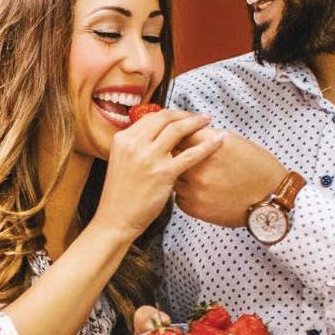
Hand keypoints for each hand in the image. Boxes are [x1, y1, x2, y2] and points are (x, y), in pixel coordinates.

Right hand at [91, 110, 225, 243]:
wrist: (115, 220)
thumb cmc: (120, 195)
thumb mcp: (121, 162)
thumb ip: (136, 147)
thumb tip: (155, 136)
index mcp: (123, 139)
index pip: (150, 117)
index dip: (170, 114)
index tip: (182, 116)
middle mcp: (134, 144)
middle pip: (165, 118)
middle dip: (185, 114)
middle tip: (198, 116)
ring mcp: (149, 158)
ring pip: (177, 130)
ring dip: (196, 122)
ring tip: (208, 121)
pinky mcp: (163, 173)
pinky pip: (191, 154)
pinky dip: (208, 145)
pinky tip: (219, 140)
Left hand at [172, 128, 289, 228]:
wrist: (269, 199)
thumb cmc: (257, 168)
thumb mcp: (236, 142)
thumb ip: (209, 137)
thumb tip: (191, 132)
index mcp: (211, 145)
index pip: (180, 133)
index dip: (182, 135)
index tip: (184, 138)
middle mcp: (200, 166)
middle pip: (173, 155)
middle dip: (179, 154)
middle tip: (188, 158)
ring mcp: (195, 188)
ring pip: (174, 177)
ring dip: (181, 175)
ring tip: (199, 176)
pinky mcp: (194, 207)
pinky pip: (179, 197)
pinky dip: (186, 193)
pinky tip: (201, 191)